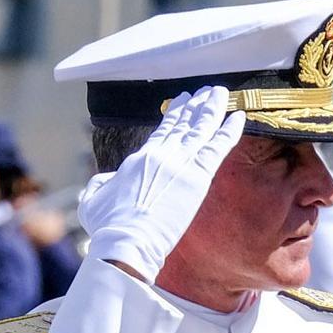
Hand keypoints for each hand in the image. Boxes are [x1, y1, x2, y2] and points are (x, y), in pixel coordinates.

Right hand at [78, 85, 245, 281]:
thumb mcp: (93, 199)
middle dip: (197, 105)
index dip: (176, 114)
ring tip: (221, 93)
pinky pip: (218, 148)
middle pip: (184, 124)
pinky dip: (229, 131)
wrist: (126, 241)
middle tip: (207, 91)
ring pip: (201, 129)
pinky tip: (239, 116)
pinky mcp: (197, 177)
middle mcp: (162, 155)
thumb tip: (108, 180)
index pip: (164, 130)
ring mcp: (180, 164)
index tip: (184, 100)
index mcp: (140, 158)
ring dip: (213, 109)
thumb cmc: (108, 226)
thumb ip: (101, 184)